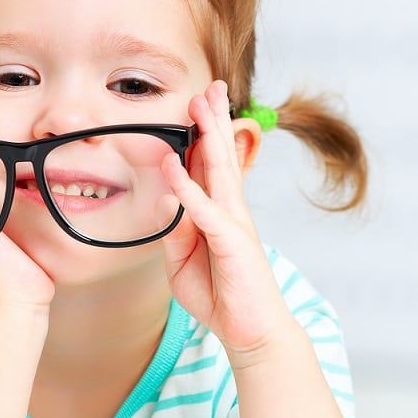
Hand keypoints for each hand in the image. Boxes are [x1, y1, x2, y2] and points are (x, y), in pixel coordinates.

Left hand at [160, 82, 290, 354]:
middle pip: (220, 156)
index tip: (199, 104)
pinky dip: (188, 187)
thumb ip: (175, 230)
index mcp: (219, 212)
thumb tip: (167, 201)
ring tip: (199, 106)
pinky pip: (205, 210)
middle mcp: (230, 210)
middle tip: (208, 87)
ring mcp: (233, 223)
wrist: (251, 330)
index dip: (205, 134)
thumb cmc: (221, 295)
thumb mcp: (183, 261)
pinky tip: (174, 167)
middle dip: (213, 120)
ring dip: (209, 137)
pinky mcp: (231, 242)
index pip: (210, 166)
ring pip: (219, 171)